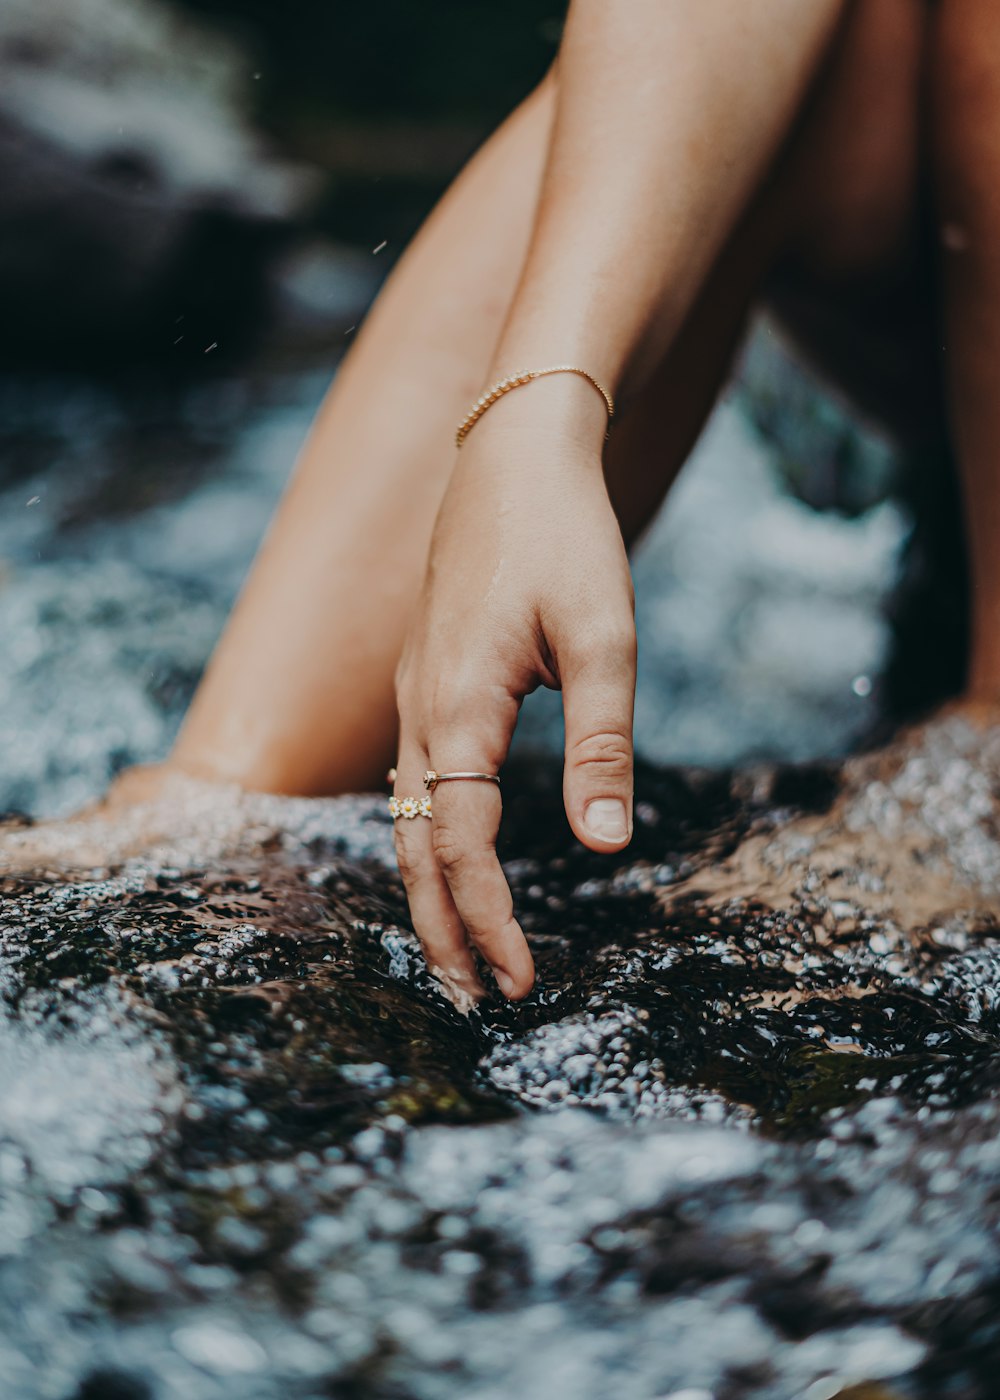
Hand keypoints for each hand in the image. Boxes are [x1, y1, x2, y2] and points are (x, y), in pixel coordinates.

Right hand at [392, 379, 636, 1000]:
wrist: (513, 452)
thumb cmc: (563, 537)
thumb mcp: (602, 638)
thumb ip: (600, 744)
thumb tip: (603, 846)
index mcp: (456, 709)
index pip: (460, 845)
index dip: (488, 918)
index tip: (522, 981)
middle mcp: (420, 711)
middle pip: (414, 846)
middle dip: (444, 928)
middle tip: (479, 1000)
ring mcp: (416, 694)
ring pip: (406, 817)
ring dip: (432, 889)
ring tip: (462, 951)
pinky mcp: (428, 678)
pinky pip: (414, 780)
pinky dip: (430, 838)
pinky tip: (453, 854)